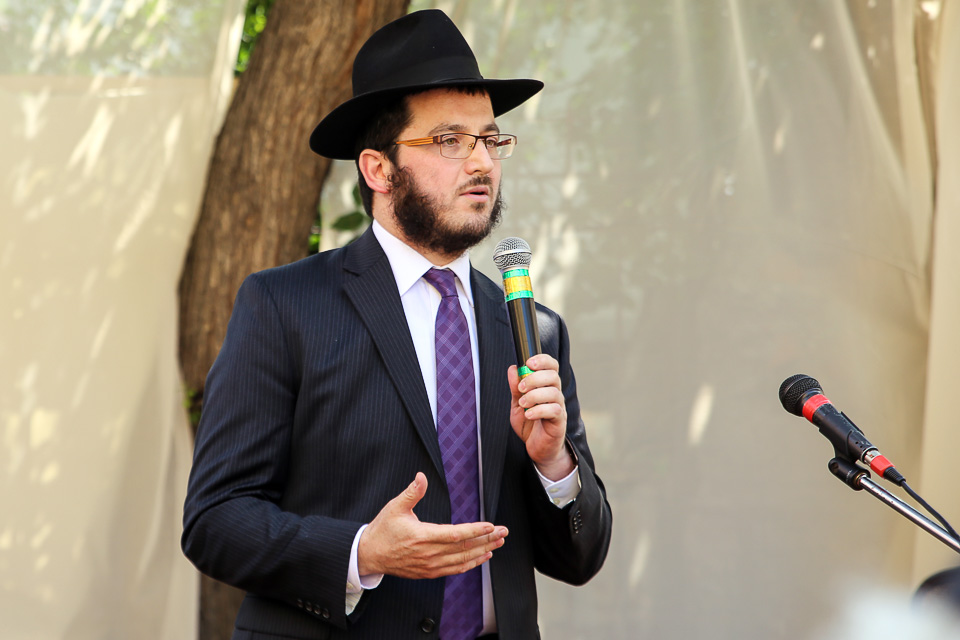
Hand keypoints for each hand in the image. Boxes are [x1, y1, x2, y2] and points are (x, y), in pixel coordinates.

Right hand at [357, 473, 507, 578]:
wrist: (370, 554)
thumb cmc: (383, 530)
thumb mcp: (395, 507)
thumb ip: (411, 492)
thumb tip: (421, 477)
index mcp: (422, 536)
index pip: (455, 535)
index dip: (475, 531)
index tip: (490, 526)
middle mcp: (429, 554)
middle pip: (464, 548)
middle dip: (487, 540)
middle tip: (503, 532)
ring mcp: (430, 566)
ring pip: (462, 560)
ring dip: (483, 552)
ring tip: (498, 543)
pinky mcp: (429, 572)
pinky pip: (455, 570)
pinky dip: (471, 564)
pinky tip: (482, 557)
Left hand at [508, 354, 574, 480]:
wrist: (538, 449)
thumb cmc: (530, 425)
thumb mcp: (517, 404)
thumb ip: (515, 388)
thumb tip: (513, 368)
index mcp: (546, 386)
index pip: (551, 366)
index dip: (542, 360)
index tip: (529, 363)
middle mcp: (555, 394)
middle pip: (553, 376)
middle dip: (534, 378)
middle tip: (521, 388)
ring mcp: (559, 407)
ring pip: (554, 392)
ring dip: (534, 395)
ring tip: (523, 403)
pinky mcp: (559, 421)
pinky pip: (554, 410)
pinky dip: (539, 410)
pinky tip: (528, 414)